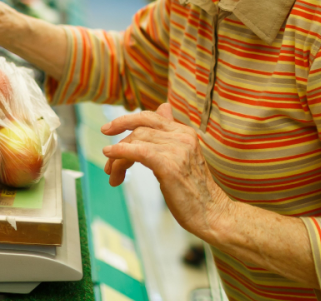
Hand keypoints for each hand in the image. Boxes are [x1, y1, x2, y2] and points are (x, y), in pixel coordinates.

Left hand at [101, 103, 234, 242]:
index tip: (107, 130)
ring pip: (135, 142)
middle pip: (139, 131)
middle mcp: (182, 137)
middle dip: (118, 146)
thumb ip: (170, 132)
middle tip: (107, 165)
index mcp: (184, 132)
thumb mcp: (182, 155)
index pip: (149, 117)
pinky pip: (138, 152)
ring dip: (117, 159)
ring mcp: (177, 150)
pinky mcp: (169, 165)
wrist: (213, 214)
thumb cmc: (194, 189)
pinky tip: (110, 157)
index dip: (125, 120)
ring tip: (112, 175)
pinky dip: (120, 153)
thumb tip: (164, 106)